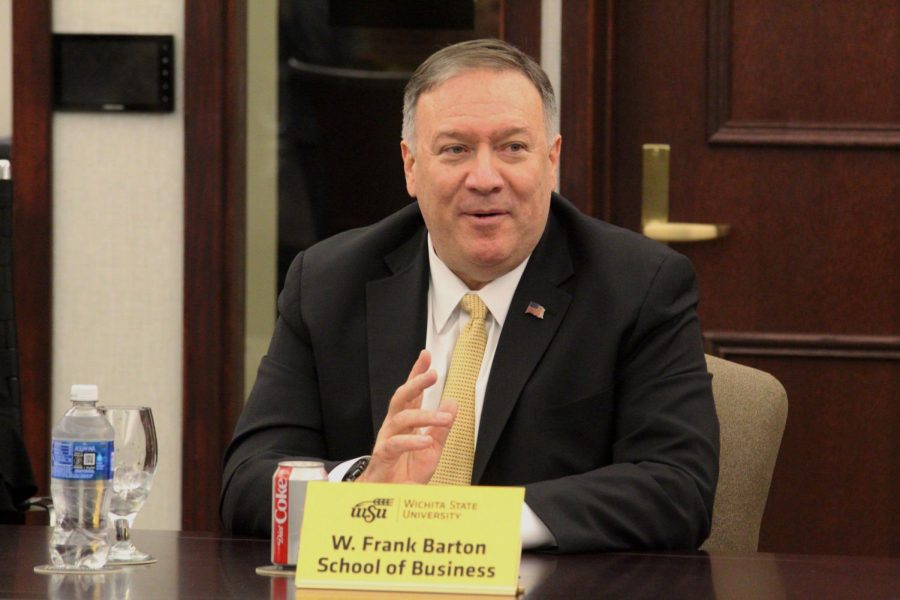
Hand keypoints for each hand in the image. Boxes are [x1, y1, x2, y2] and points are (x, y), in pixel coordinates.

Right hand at [357, 350, 456, 483]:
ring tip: (445, 418)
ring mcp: (386, 439)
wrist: (390, 495)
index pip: (411, 393)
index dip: (417, 373)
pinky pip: (395, 444)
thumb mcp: (432, 449)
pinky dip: (412, 441)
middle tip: (432, 374)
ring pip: (402, 419)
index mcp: (405, 422)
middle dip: (416, 383)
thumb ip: (442, 427)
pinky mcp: (383, 456)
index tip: (426, 356)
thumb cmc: (407, 471)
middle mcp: (393, 426)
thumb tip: (453, 403)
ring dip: (426, 416)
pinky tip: (426, 440)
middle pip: (401, 398)